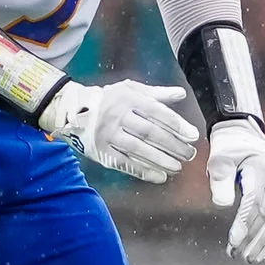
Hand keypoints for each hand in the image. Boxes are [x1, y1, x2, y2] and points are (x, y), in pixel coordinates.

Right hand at [37, 80, 198, 183]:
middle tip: (190, 154)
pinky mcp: (100, 151)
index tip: (193, 135)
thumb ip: (156, 94)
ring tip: (178, 167)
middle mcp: (116, 116)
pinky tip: (160, 176)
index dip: (177, 125)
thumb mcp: (129, 89)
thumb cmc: (108, 99)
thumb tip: (181, 95)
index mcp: (127, 98)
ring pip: (139, 149)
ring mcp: (107, 134)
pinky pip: (125, 163)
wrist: (71, 109)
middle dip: (173, 145)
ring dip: (162, 160)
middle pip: (150, 133)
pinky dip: (144, 171)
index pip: (157, 113)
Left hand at [207, 119, 264, 261]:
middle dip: (253, 238)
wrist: (244, 138)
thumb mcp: (219, 160)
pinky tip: (258, 251)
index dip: (244, 223)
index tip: (233, 241)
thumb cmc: (228, 149)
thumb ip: (220, 181)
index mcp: (260, 171)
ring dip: (262, 242)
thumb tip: (222, 205)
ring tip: (249, 260)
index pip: (254, 202)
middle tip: (238, 256)